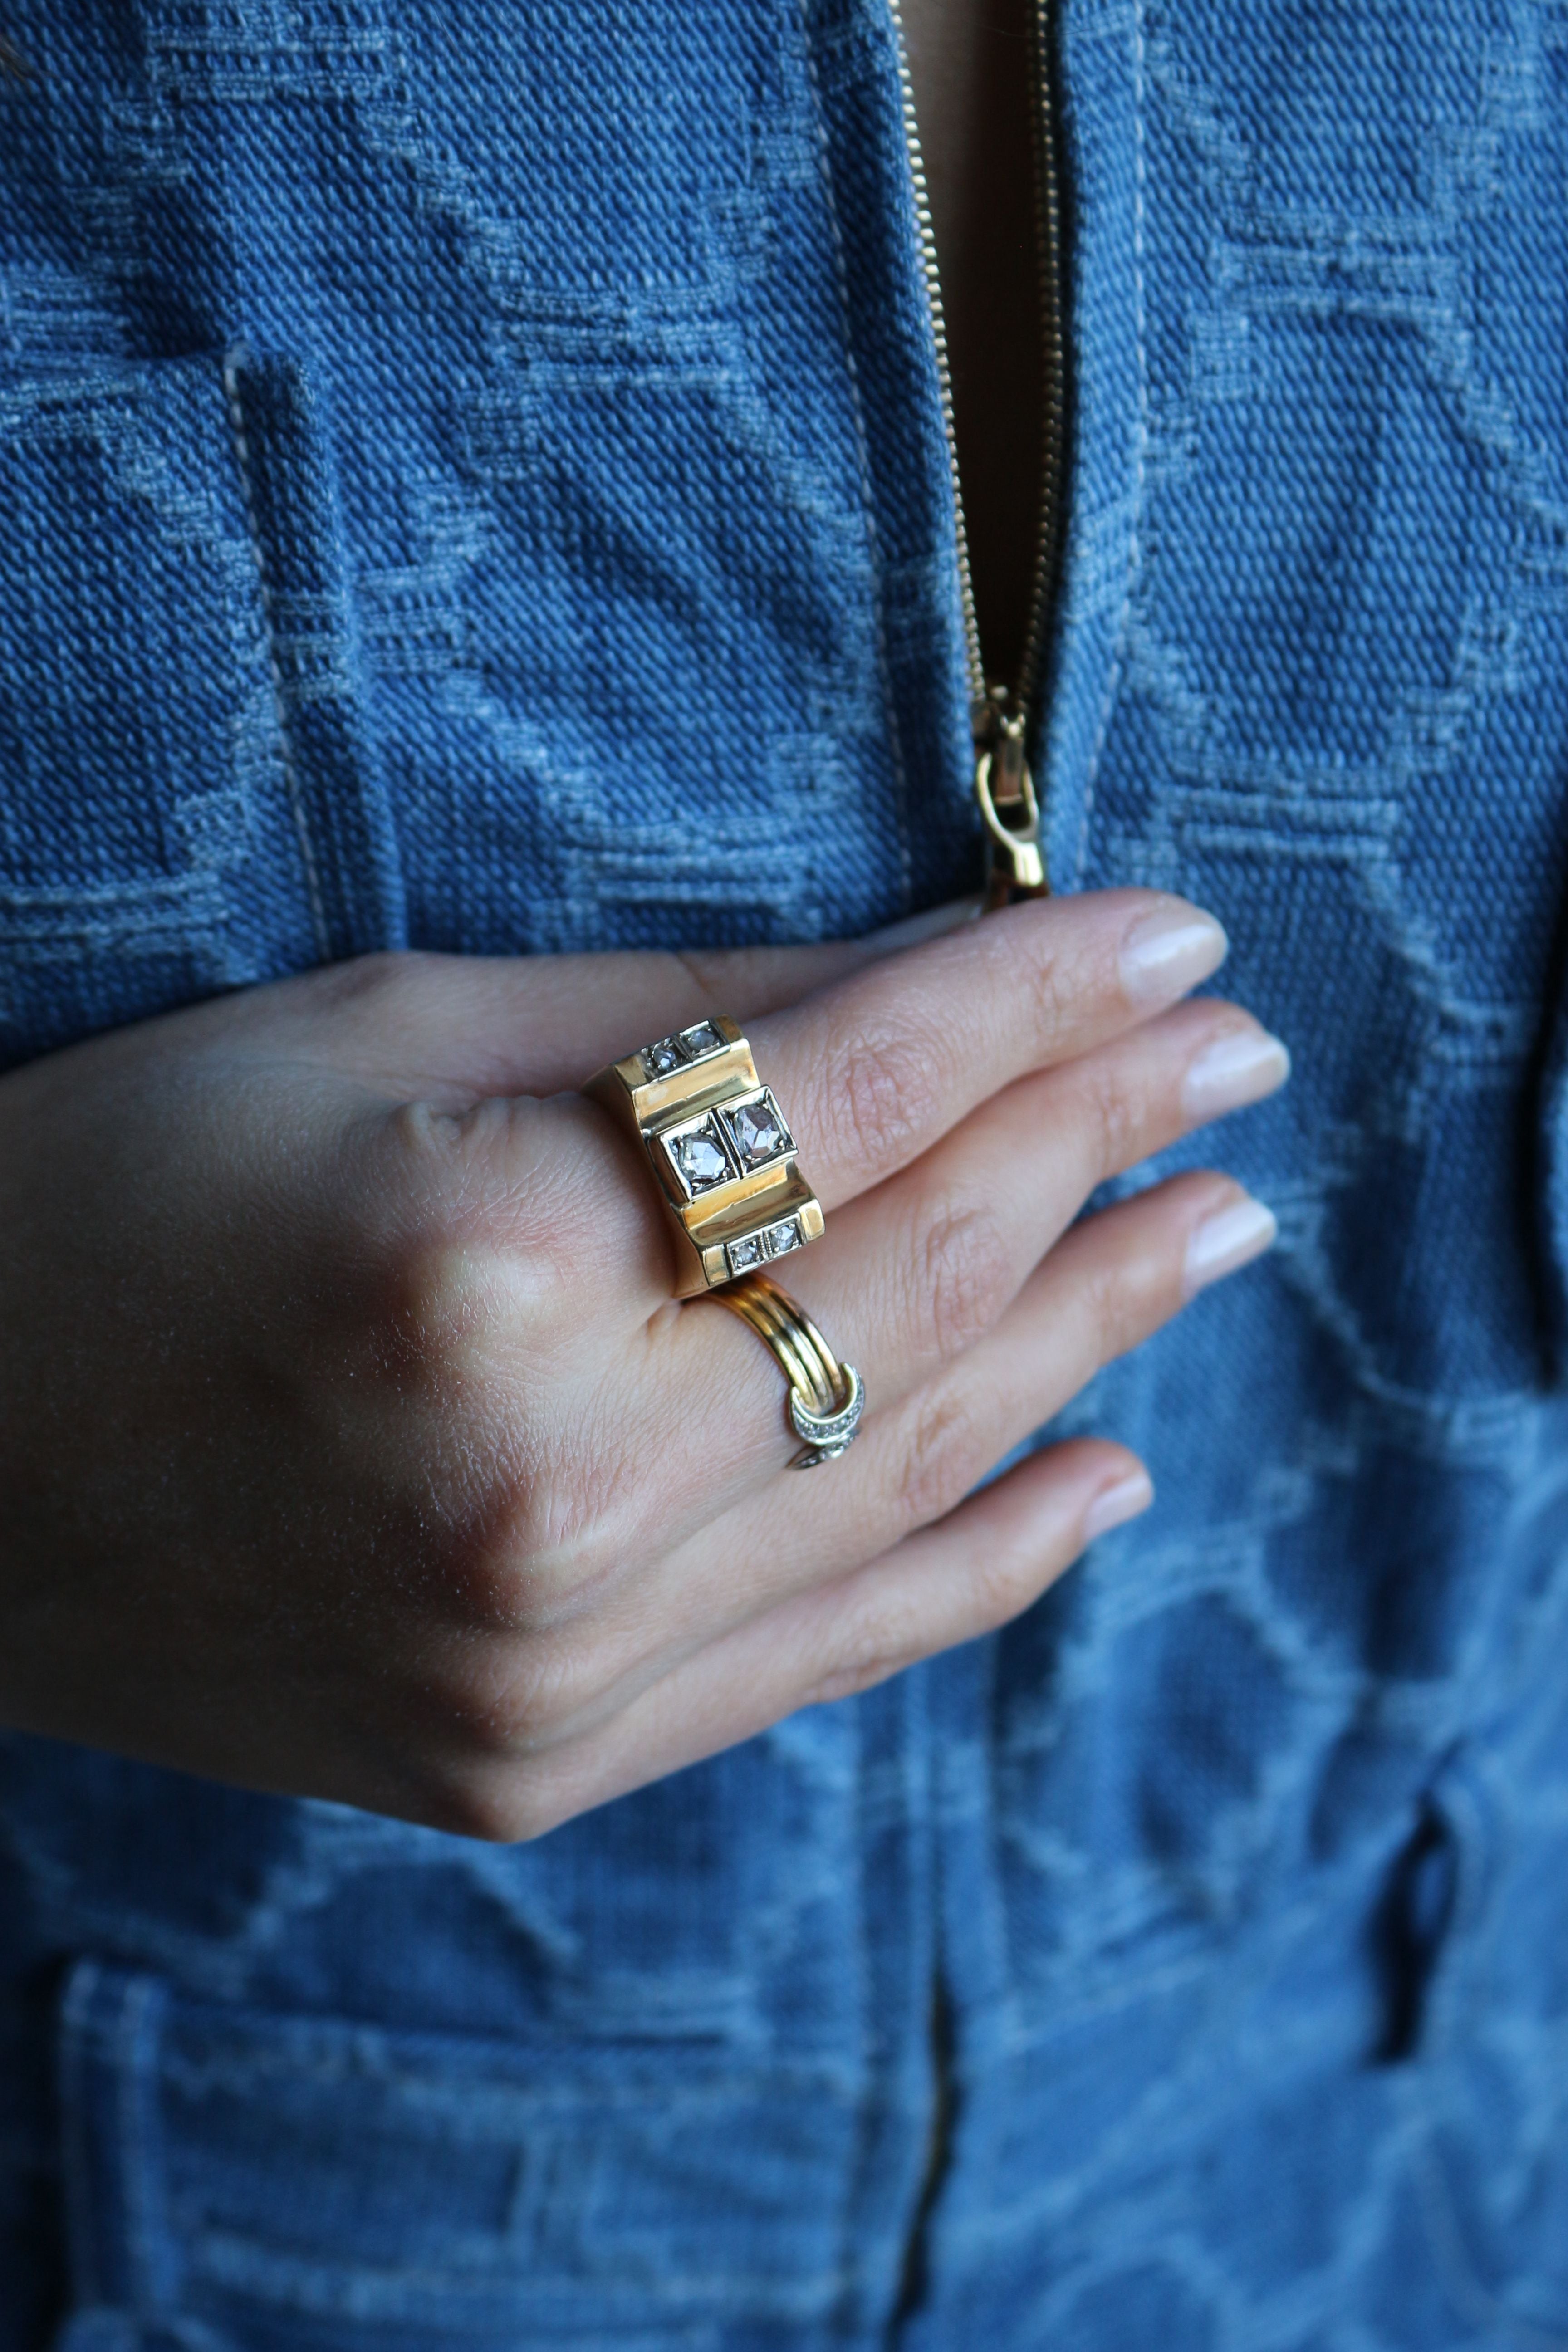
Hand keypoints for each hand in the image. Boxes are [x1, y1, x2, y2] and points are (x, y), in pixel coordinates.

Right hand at [0, 892, 1285, 1837]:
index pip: (846, 1101)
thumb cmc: (124, 1199)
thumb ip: (689, 1023)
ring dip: (1091, 1333)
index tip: (1169, 939)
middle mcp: (540, 1495)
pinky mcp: (545, 1762)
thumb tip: (953, 983)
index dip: (1034, 1003)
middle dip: (1097, 1148)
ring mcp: (552, 1666)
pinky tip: (1111, 1465)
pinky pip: (833, 1650)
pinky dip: (989, 1555)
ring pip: (909, 1468)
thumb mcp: (390, 1040)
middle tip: (1232, 1064)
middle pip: (910, 1286)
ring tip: (1214, 1225)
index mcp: (478, 1270)